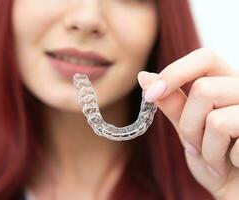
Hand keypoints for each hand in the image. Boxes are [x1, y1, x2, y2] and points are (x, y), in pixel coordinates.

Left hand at [137, 48, 238, 199]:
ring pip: (215, 118)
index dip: (174, 72)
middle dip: (188, 125)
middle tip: (194, 145)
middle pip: (204, 89)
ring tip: (214, 159)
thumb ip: (172, 103)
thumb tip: (145, 76)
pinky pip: (231, 141)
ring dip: (204, 147)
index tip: (150, 94)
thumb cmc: (214, 159)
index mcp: (227, 84)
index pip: (204, 58)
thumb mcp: (188, 128)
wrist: (235, 191)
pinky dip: (220, 160)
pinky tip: (232, 165)